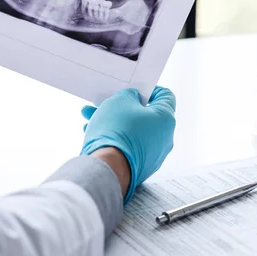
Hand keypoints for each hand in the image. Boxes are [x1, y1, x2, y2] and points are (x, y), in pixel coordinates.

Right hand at [80, 86, 175, 203]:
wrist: (108, 167)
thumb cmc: (116, 131)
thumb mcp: (120, 101)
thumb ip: (129, 95)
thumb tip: (132, 99)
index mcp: (166, 119)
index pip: (165, 95)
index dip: (149, 89)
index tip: (134, 88)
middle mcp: (164, 138)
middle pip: (144, 114)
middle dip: (122, 106)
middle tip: (105, 101)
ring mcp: (153, 155)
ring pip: (133, 130)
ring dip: (113, 121)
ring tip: (90, 116)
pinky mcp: (140, 167)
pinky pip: (128, 146)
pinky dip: (114, 138)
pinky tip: (93, 132)